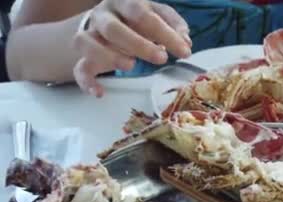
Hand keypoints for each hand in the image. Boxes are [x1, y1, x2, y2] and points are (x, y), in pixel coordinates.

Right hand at [73, 0, 191, 96]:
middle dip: (138, 45)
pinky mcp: (83, 55)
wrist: (108, 21)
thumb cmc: (138, 20)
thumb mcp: (158, 15)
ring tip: (131, 66)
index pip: (142, 14)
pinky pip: (79, 68)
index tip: (184, 51)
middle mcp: (103, 16)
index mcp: (124, 2)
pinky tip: (100, 93)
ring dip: (109, 56)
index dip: (165, 33)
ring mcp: (90, 34)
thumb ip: (173, 25)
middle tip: (161, 58)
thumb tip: (186, 42)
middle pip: (113, 29)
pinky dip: (87, 81)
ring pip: (87, 43)